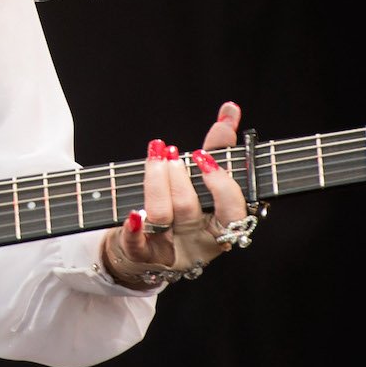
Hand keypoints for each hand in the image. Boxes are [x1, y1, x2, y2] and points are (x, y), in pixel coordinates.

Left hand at [102, 101, 246, 286]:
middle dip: (178, 176)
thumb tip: (230, 109)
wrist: (149, 250)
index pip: (233, 211)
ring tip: (155, 158)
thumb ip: (220, 148)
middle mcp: (198, 240)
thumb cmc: (184, 209)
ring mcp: (171, 250)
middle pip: (189, 208)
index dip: (221, 185)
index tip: (204, 158)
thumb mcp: (204, 181)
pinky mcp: (143, 257)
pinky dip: (134, 229)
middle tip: (170, 153)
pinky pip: (138, 246)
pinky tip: (132, 213)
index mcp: (221, 226)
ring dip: (156, 183)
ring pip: (162, 217)